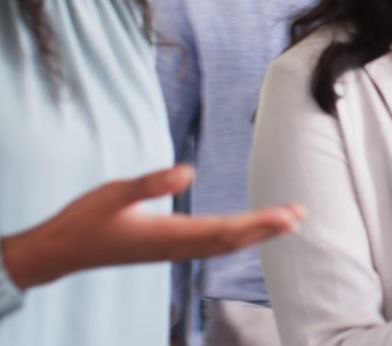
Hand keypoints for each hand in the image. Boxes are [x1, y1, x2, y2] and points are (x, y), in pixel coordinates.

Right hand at [1, 164, 303, 288]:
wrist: (62, 250)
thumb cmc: (87, 220)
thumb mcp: (115, 193)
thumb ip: (151, 183)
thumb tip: (188, 171)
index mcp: (169, 235)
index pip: (226, 229)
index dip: (259, 224)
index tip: (287, 216)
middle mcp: (177, 247)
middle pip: (232, 240)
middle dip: (267, 228)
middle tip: (299, 215)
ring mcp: (173, 251)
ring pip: (224, 245)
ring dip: (256, 233)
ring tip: (284, 222)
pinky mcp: (167, 248)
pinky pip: (211, 245)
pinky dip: (235, 237)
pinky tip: (244, 231)